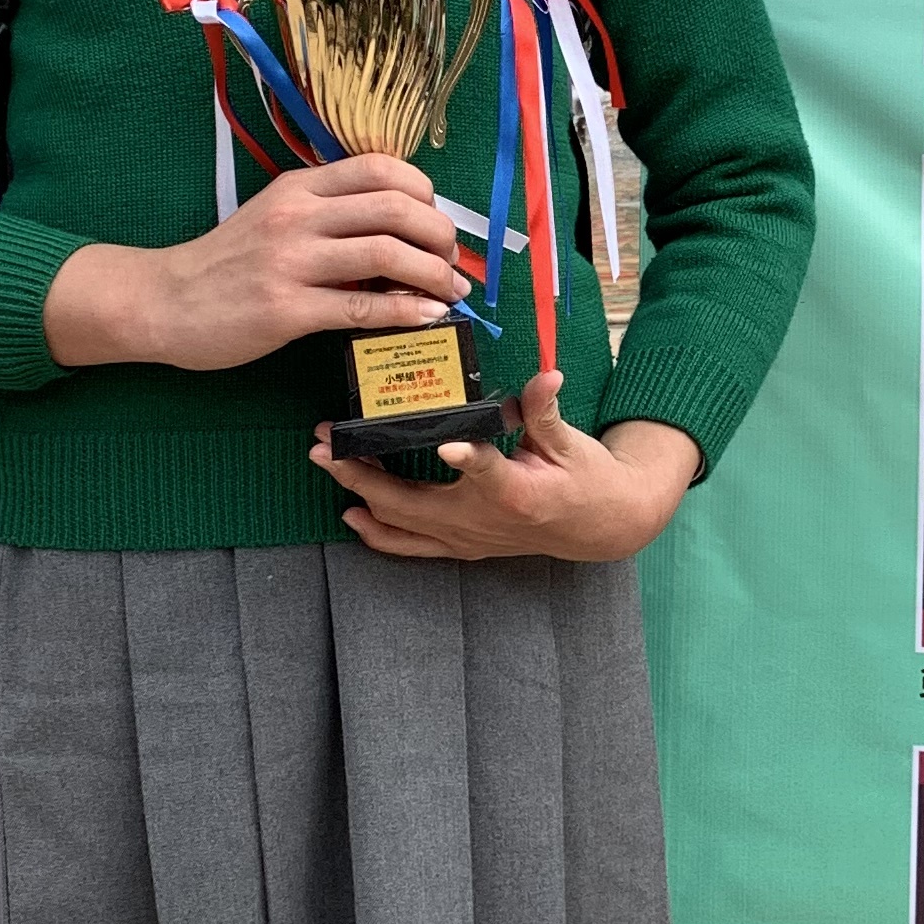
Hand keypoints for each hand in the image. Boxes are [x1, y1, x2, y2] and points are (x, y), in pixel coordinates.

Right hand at [44, 155, 462, 373]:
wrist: (164, 301)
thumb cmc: (227, 263)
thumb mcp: (276, 217)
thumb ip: (329, 214)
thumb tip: (400, 228)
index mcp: (299, 186)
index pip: (380, 168)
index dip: (425, 192)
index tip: (437, 221)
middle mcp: (297, 215)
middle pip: (394, 207)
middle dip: (440, 235)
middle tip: (453, 263)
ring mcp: (290, 262)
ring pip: (386, 254)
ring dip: (433, 275)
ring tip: (451, 292)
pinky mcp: (285, 310)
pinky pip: (362, 308)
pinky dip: (406, 312)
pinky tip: (427, 316)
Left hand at [313, 375, 697, 565]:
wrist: (599, 528)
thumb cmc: (586, 479)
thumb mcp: (571, 442)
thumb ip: (546, 410)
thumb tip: (547, 376)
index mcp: (516, 489)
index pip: (487, 470)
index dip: (467, 459)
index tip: (447, 444)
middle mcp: (483, 520)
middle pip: (412, 503)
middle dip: (361, 473)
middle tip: (324, 444)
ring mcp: (467, 538)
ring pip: (400, 525)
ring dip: (358, 496)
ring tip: (326, 465)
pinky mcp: (462, 547)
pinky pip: (410, 547)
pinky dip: (377, 533)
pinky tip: (351, 515)